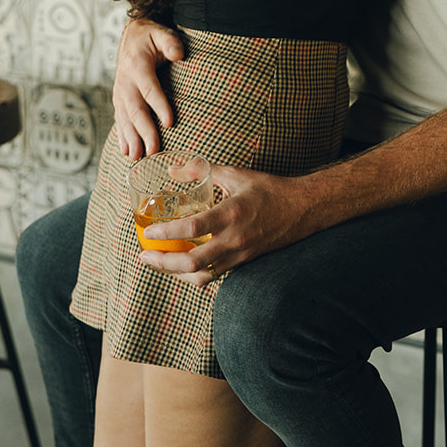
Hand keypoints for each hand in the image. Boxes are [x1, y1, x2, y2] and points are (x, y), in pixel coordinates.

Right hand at [112, 18, 184, 159]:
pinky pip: (119, 120)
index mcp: (137, 67)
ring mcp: (120, 93)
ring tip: (137, 158)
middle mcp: (125, 83)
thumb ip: (170, 42)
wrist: (130, 37)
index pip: (150, 90)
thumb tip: (178, 54)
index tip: (170, 123)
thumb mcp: (161, 33)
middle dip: (144, 131)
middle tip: (154, 150)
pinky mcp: (119, 100)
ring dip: (131, 139)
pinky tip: (126, 152)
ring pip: (125, 119)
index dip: (159, 106)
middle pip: (135, 110)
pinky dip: (122, 137)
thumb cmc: (150, 37)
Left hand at [136, 164, 310, 285]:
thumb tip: (173, 170)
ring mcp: (239, 255)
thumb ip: (203, 171)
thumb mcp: (237, 175)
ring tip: (158, 263)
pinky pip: (213, 275)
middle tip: (145, 256)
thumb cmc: (269, 190)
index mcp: (231, 214)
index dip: (166, 233)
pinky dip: (193, 274)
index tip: (149, 232)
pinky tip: (181, 266)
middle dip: (163, 263)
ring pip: (201, 276)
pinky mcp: (242, 263)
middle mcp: (234, 239)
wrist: (301, 210)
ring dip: (175, 273)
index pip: (193, 229)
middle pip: (192, 263)